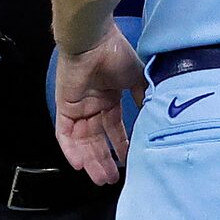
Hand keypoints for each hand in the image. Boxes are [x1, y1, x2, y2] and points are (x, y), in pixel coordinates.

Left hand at [54, 23, 146, 186]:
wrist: (94, 40)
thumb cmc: (115, 53)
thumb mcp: (137, 77)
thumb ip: (144, 96)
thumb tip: (155, 113)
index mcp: (109, 98)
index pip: (114, 128)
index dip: (120, 146)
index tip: (128, 162)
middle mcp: (93, 105)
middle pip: (97, 140)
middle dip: (105, 160)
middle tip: (112, 179)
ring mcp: (77, 107)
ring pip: (83, 142)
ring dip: (91, 160)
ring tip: (101, 178)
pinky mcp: (64, 107)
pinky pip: (64, 134)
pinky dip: (71, 150)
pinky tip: (80, 165)